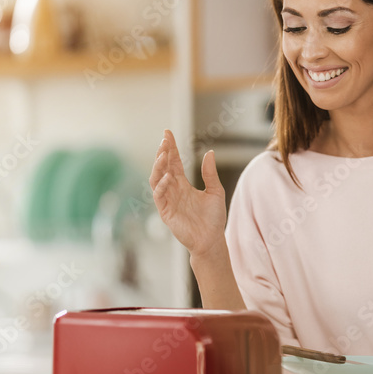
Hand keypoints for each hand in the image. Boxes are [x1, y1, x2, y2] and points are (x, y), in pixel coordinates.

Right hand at [149, 129, 226, 256]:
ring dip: (158, 166)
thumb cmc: (214, 218)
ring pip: (156, 179)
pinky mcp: (165, 211)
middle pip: (164, 167)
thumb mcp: (215, 191)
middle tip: (164, 139)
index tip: (167, 133)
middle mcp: (173, 190)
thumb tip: (209, 152)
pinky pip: (159, 196)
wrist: (211, 240)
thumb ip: (210, 173)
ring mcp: (168, 200)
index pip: (174, 162)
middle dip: (163, 152)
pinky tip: (168, 176)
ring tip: (163, 154)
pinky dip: (161, 185)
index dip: (171, 148)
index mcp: (183, 184)